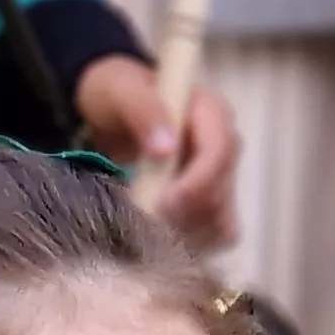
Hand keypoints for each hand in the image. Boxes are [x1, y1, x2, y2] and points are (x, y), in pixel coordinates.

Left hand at [71, 56, 238, 250]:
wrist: (110, 111)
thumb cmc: (116, 94)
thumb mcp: (120, 90)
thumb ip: (143, 109)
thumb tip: (166, 148)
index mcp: (211, 112)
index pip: (220, 152)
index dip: (196, 183)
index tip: (161, 203)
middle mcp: (223, 145)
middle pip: (221, 192)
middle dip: (185, 214)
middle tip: (142, 224)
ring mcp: (219, 176)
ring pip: (221, 220)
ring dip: (185, 233)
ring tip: (145, 231)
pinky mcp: (209, 202)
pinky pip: (214, 235)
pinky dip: (189, 244)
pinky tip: (158, 241)